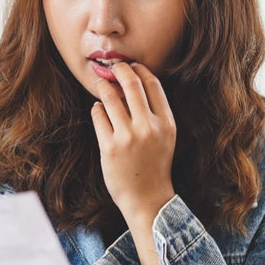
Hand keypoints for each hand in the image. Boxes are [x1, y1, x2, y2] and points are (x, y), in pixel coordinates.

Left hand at [90, 62, 176, 227]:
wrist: (147, 198)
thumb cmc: (154, 165)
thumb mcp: (164, 137)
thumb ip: (154, 113)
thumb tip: (131, 84)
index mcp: (166, 123)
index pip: (153, 84)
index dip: (140, 70)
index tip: (132, 66)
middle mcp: (149, 127)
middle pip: (131, 84)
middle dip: (120, 69)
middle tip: (113, 67)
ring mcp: (128, 137)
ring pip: (110, 97)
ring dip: (104, 86)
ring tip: (102, 85)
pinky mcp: (110, 147)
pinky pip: (98, 115)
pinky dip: (97, 108)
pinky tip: (99, 110)